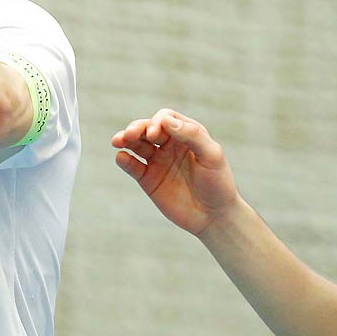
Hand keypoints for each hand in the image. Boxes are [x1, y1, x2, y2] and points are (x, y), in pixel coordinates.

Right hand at [112, 109, 245, 237]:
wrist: (214, 216)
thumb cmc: (218, 183)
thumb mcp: (212, 156)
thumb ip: (192, 135)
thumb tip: (166, 121)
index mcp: (187, 135)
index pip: (166, 119)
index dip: (158, 122)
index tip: (156, 135)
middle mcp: (170, 146)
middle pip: (147, 128)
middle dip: (137, 128)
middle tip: (130, 134)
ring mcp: (158, 162)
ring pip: (137, 144)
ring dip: (126, 139)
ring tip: (118, 140)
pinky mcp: (148, 180)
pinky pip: (133, 166)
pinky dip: (125, 160)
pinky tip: (121, 157)